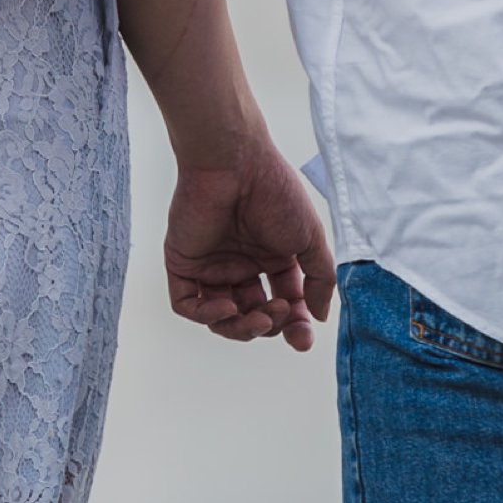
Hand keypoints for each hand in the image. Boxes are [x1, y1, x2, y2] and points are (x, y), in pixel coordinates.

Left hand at [164, 139, 335, 350]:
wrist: (235, 163)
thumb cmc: (275, 192)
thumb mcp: (310, 238)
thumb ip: (319, 278)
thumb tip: (319, 316)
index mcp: (270, 257)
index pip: (282, 302)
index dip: (292, 325)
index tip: (302, 339)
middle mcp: (240, 263)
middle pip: (252, 315)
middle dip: (270, 325)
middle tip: (280, 313)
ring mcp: (210, 265)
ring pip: (221, 317)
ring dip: (242, 327)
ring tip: (260, 316)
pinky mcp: (183, 263)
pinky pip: (188, 304)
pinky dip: (208, 314)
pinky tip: (228, 306)